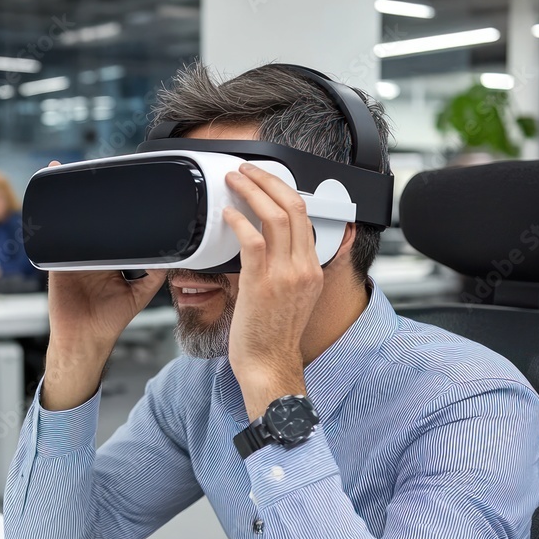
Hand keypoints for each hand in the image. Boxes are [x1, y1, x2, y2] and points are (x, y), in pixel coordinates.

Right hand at [40, 162, 165, 409]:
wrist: (86, 339)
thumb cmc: (109, 320)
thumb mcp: (140, 293)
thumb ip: (156, 273)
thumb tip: (176, 253)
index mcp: (109, 258)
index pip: (112, 226)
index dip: (115, 208)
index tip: (120, 187)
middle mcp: (91, 254)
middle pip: (90, 219)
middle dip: (89, 196)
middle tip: (90, 168)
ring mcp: (73, 256)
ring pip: (71, 223)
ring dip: (68, 199)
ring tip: (67, 172)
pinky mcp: (57, 262)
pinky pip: (53, 238)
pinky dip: (49, 219)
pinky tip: (52, 198)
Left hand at [222, 163, 323, 419]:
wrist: (269, 367)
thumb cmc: (272, 337)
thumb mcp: (290, 297)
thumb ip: (283, 269)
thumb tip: (263, 246)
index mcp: (311, 269)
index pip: (305, 216)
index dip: (284, 191)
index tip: (265, 181)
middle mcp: (303, 268)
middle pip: (294, 207)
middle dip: (268, 181)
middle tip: (247, 171)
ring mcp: (285, 275)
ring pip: (275, 216)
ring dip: (252, 192)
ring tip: (234, 181)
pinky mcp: (261, 284)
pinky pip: (252, 241)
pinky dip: (239, 221)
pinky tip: (227, 214)